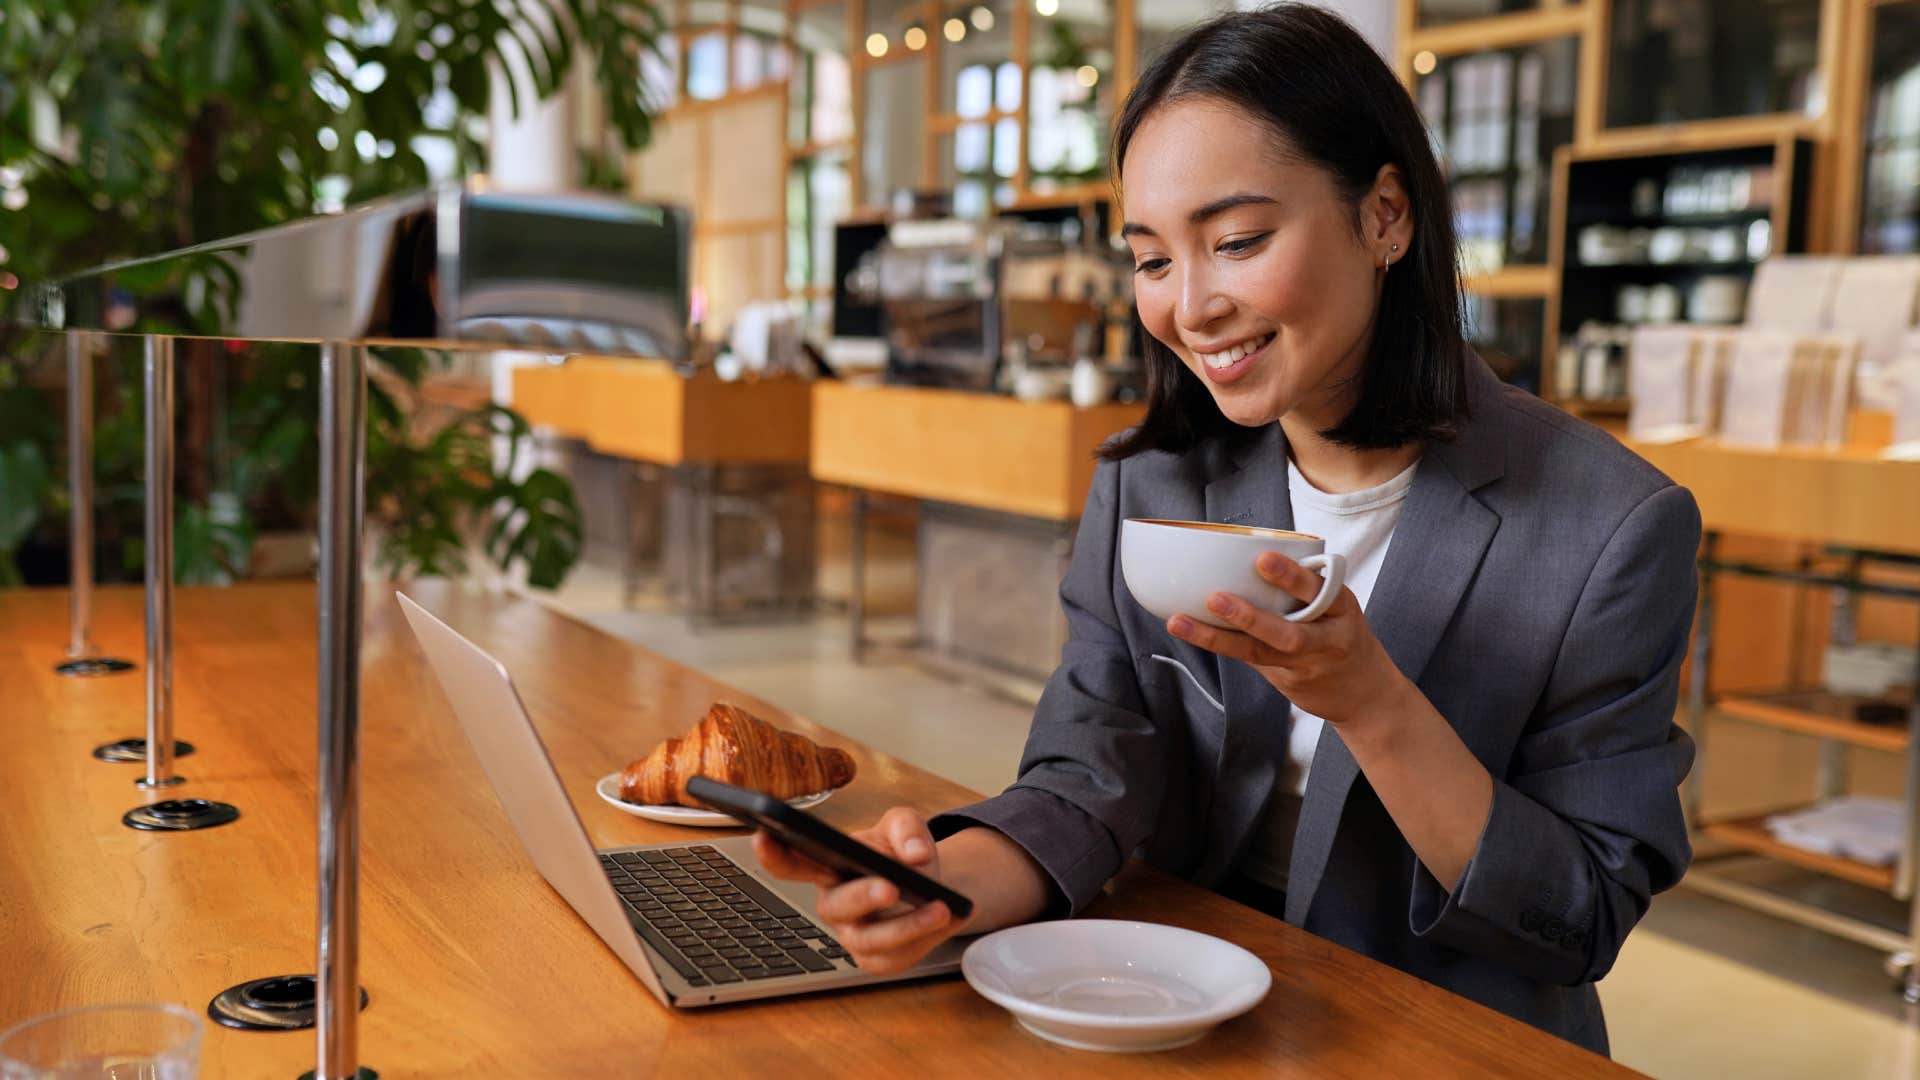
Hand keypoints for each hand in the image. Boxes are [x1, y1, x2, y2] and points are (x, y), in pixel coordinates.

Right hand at [752, 806, 967, 974]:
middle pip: (836, 907)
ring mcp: (852, 935)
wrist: (931, 884)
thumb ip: (907, 829)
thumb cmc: (901, 853)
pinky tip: (949, 917)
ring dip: (908, 925)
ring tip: (940, 908)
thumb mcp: (904, 825)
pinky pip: (897, 957)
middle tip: (891, 887)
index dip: (773, 853)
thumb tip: (914, 856)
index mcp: (826, 865)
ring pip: (870, 940)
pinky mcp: (876, 959)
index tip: (764, 836)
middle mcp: (833, 904)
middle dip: (862, 897)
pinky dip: (927, 938)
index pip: (791, 862)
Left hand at [1168, 551, 1409, 725]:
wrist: (1367, 695)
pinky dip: (1221, 645)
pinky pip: (1250, 661)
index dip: (1292, 576)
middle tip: (1215, 598)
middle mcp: (1325, 640)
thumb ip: (1304, 587)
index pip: (1319, 590)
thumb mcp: (1338, 606)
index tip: (1263, 558)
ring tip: (1181, 622)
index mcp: (1341, 609)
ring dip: (1216, 638)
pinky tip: (1190, 632)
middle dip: (1249, 617)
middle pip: (1288, 632)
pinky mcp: (1287, 683)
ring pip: (1258, 653)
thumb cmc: (1342, 635)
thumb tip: (1248, 555)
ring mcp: (1305, 666)